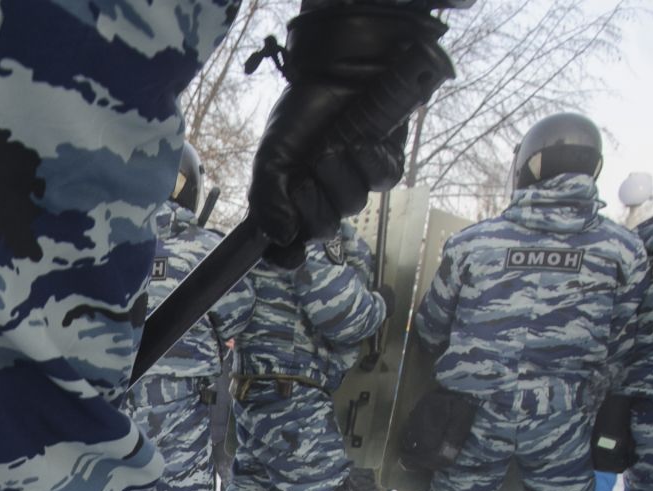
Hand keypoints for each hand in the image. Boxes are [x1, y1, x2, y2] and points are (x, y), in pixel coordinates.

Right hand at [247, 5, 452, 267]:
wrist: (337, 71)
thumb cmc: (300, 113)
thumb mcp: (270, 156)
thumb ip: (267, 199)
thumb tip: (279, 238)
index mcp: (291, 202)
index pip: (286, 247)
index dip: (287, 256)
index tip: (290, 251)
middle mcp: (323, 199)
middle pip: (323, 230)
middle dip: (315, 206)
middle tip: (305, 179)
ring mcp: (355, 184)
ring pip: (352, 205)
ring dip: (340, 177)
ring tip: (332, 146)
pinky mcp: (384, 167)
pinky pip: (380, 181)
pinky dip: (369, 162)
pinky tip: (361, 142)